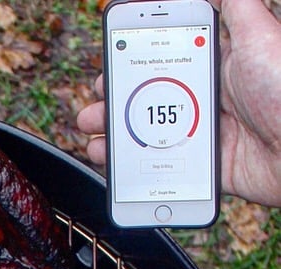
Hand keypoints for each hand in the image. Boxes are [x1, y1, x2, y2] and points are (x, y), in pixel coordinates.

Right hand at [76, 0, 280, 207]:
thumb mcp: (259, 32)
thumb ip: (233, 5)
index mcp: (220, 62)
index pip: (169, 54)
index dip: (137, 55)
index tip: (112, 57)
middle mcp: (211, 97)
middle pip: (152, 96)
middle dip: (117, 98)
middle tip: (95, 101)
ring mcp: (206, 133)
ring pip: (150, 133)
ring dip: (116, 133)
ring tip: (94, 133)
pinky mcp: (206, 167)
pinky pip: (162, 169)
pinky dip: (134, 169)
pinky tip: (115, 164)